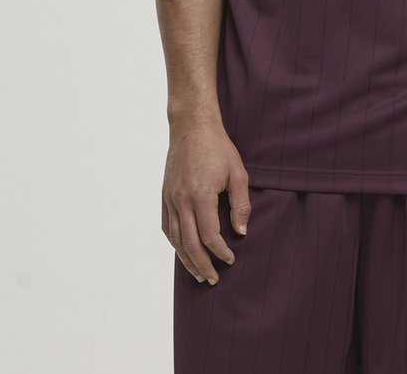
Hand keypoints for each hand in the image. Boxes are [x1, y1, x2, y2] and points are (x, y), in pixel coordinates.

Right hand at [162, 120, 251, 284]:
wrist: (191, 126)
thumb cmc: (217, 147)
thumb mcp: (237, 173)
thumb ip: (240, 204)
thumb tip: (241, 231)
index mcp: (201, 195)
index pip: (209, 236)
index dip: (220, 252)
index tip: (230, 260)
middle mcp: (181, 200)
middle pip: (189, 244)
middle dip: (202, 265)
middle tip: (212, 280)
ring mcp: (170, 199)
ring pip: (174, 239)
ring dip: (186, 260)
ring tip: (198, 273)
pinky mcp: (164, 195)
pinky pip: (166, 227)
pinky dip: (174, 243)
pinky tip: (183, 251)